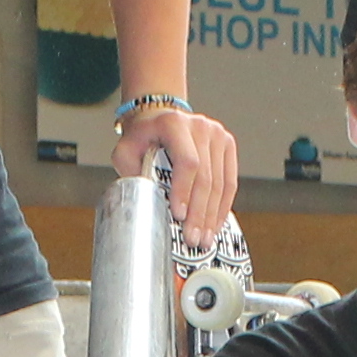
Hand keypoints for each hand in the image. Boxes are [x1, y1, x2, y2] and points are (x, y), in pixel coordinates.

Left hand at [120, 103, 242, 244]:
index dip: (185, 191)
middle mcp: (200, 126)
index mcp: (174, 124)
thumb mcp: (126, 150)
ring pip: (220, 183)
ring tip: (204, 238)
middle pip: (206, 177)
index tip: (179, 215)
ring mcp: (218, 135)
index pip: (187, 162)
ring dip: (212, 215)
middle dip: (199, 212)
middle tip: (193, 238)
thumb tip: (143, 202)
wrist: (159, 118)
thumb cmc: (142, 138)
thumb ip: (132, 172)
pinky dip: (222, 206)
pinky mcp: (227, 145)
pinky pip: (230, 181)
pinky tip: (215, 223)